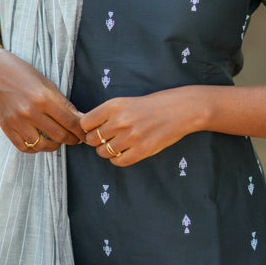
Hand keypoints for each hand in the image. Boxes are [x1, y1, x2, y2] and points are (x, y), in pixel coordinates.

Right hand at [0, 48, 84, 152]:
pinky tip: (41, 141)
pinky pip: (25, 147)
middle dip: (72, 139)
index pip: (70, 121)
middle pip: (59, 135)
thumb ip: (63, 103)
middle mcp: (30, 111)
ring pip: (43, 145)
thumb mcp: (48, 84)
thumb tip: (81, 119)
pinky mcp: (6, 127)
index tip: (86, 133)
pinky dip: (36, 147)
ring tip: (58, 140)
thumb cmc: (25, 74)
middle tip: (77, 138)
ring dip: (55, 145)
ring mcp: (17, 121)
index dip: (81, 131)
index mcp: (43, 98)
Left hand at [81, 88, 199, 166]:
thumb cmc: (152, 105)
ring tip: (119, 145)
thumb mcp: (126, 102)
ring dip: (108, 151)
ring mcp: (131, 136)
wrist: (180, 110)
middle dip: (98, 141)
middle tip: (108, 139)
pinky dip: (118, 159)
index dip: (88, 128)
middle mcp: (120, 121)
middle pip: (92, 139)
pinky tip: (126, 152)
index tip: (96, 129)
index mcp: (114, 105)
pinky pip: (118, 162)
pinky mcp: (142, 150)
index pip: (85, 123)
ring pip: (103, 152)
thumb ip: (107, 114)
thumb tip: (88, 130)